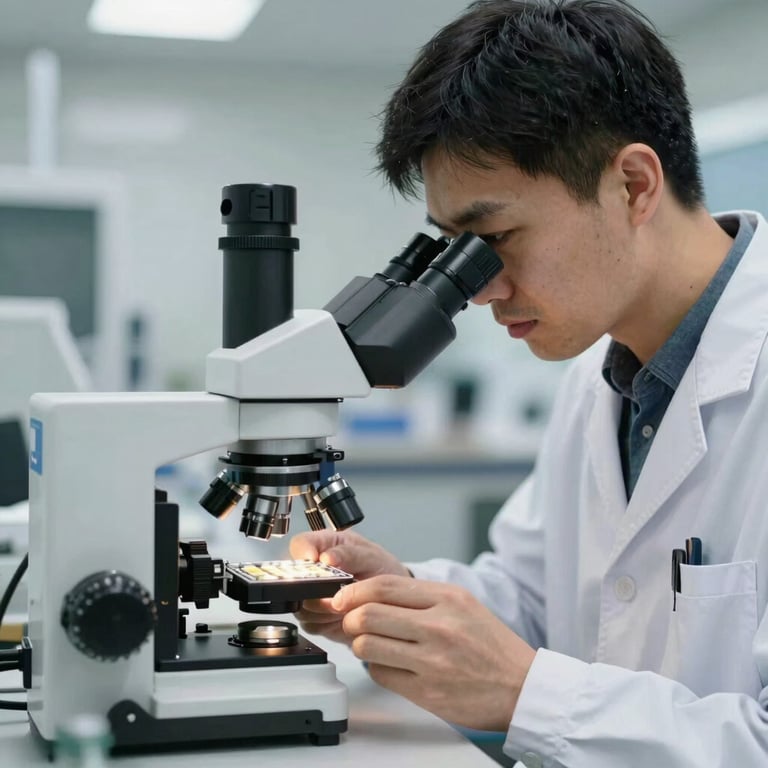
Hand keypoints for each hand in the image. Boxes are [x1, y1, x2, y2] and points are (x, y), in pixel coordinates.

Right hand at [289, 530, 409, 644]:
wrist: (390, 602)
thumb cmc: (381, 571)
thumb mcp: (371, 556)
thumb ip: (350, 553)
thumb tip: (327, 556)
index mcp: (325, 545)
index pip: (300, 544)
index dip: (302, 553)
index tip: (315, 563)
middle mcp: (313, 569)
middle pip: (295, 579)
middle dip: (317, 590)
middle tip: (338, 591)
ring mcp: (310, 594)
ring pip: (301, 605)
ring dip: (324, 609)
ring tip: (346, 603)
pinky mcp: (313, 617)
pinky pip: (310, 624)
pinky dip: (326, 623)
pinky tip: (342, 615)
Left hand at [334, 574, 536, 730]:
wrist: (523, 687)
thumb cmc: (492, 646)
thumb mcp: (463, 605)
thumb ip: (420, 597)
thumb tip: (372, 595)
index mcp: (448, 599)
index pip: (384, 586)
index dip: (354, 591)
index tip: (342, 597)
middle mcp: (439, 627)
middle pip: (369, 615)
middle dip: (350, 619)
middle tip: (351, 622)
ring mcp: (432, 661)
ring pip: (367, 646)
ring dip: (361, 645)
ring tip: (372, 644)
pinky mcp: (426, 691)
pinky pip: (381, 674)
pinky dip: (378, 667)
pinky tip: (391, 664)